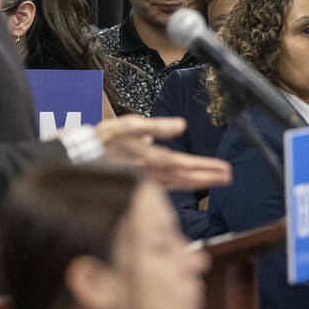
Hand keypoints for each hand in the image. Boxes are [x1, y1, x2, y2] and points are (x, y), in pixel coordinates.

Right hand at [93, 116, 232, 190]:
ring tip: (218, 179)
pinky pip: (167, 184)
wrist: (79, 157)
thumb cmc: (103, 140)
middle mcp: (152, 172)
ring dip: (199, 181)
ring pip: (179, 182)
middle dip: (209, 177)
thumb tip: (181, 125)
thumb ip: (156, 126)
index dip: (207, 168)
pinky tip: (189, 181)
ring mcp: (147, 178)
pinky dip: (182, 184)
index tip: (225, 170)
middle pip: (187, 177)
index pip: (186, 166)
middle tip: (229, 177)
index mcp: (152, 159)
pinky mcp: (141, 179)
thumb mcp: (129, 126)